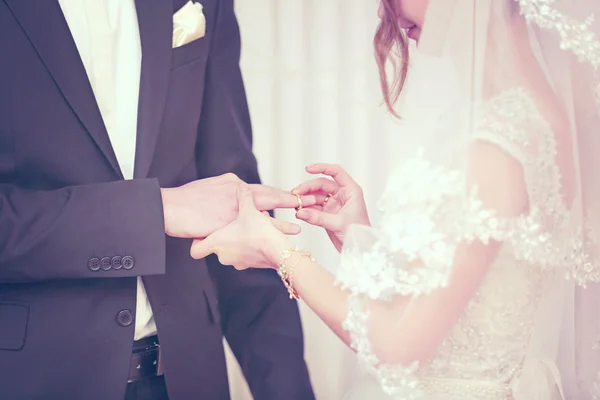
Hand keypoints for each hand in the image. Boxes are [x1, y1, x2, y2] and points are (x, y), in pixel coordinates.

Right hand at [160, 173, 314, 238]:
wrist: (167, 208)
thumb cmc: (183, 201)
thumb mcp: (207, 189)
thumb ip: (225, 192)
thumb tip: (237, 193)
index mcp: (232, 183)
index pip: (260, 190)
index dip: (277, 195)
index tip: (294, 197)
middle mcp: (236, 191)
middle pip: (268, 197)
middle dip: (289, 201)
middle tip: (308, 203)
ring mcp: (233, 207)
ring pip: (263, 214)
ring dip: (281, 221)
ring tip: (299, 225)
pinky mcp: (227, 222)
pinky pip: (249, 230)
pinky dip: (265, 233)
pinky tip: (277, 238)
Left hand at [189, 185, 295, 268]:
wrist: (278, 252)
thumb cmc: (258, 233)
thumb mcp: (249, 210)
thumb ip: (244, 197)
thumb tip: (242, 186)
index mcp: (217, 243)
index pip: (196, 250)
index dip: (198, 241)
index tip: (205, 232)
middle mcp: (224, 256)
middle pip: (218, 247)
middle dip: (227, 234)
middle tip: (236, 223)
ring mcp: (237, 263)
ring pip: (234, 250)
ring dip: (240, 238)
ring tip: (252, 226)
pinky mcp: (251, 265)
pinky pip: (247, 254)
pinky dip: (251, 245)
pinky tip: (260, 234)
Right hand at [292, 164, 369, 251]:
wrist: (360, 250)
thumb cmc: (358, 234)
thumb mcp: (338, 224)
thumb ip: (318, 218)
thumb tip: (300, 212)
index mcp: (350, 191)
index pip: (336, 172)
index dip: (322, 168)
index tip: (308, 169)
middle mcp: (342, 195)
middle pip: (322, 184)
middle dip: (308, 188)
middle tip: (296, 194)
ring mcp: (334, 204)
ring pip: (316, 196)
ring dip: (305, 199)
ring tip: (296, 204)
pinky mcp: (327, 213)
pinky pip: (314, 207)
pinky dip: (306, 208)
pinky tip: (299, 211)